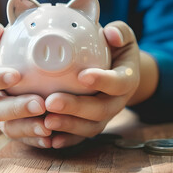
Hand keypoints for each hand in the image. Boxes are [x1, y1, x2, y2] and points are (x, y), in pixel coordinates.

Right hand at [0, 22, 52, 147]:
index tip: (15, 75)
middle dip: (17, 109)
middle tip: (39, 104)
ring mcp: (1, 117)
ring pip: (9, 128)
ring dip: (28, 129)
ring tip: (48, 126)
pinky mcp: (15, 127)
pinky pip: (23, 138)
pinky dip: (36, 140)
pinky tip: (52, 139)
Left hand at [43, 21, 139, 147]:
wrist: (119, 72)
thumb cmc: (117, 50)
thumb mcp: (123, 37)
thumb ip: (119, 32)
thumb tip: (110, 33)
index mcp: (127, 78)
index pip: (119, 82)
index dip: (103, 81)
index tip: (82, 76)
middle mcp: (118, 101)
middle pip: (101, 110)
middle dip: (77, 108)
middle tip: (52, 101)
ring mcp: (105, 116)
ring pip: (91, 127)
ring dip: (68, 126)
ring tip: (46, 121)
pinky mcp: (92, 124)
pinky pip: (81, 137)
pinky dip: (67, 139)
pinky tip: (49, 140)